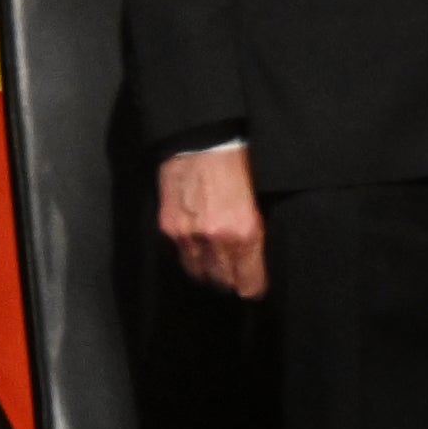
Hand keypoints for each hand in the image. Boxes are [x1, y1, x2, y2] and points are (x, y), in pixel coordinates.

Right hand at [158, 143, 267, 299]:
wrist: (203, 141)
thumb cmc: (238, 165)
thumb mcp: (259, 201)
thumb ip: (256, 232)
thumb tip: (257, 259)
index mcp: (245, 232)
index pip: (249, 284)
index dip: (254, 287)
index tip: (255, 285)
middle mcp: (215, 239)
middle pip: (224, 282)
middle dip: (232, 280)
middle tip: (237, 273)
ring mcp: (188, 235)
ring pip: (200, 274)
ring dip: (209, 271)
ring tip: (216, 262)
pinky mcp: (168, 227)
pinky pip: (181, 256)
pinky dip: (191, 256)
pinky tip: (198, 246)